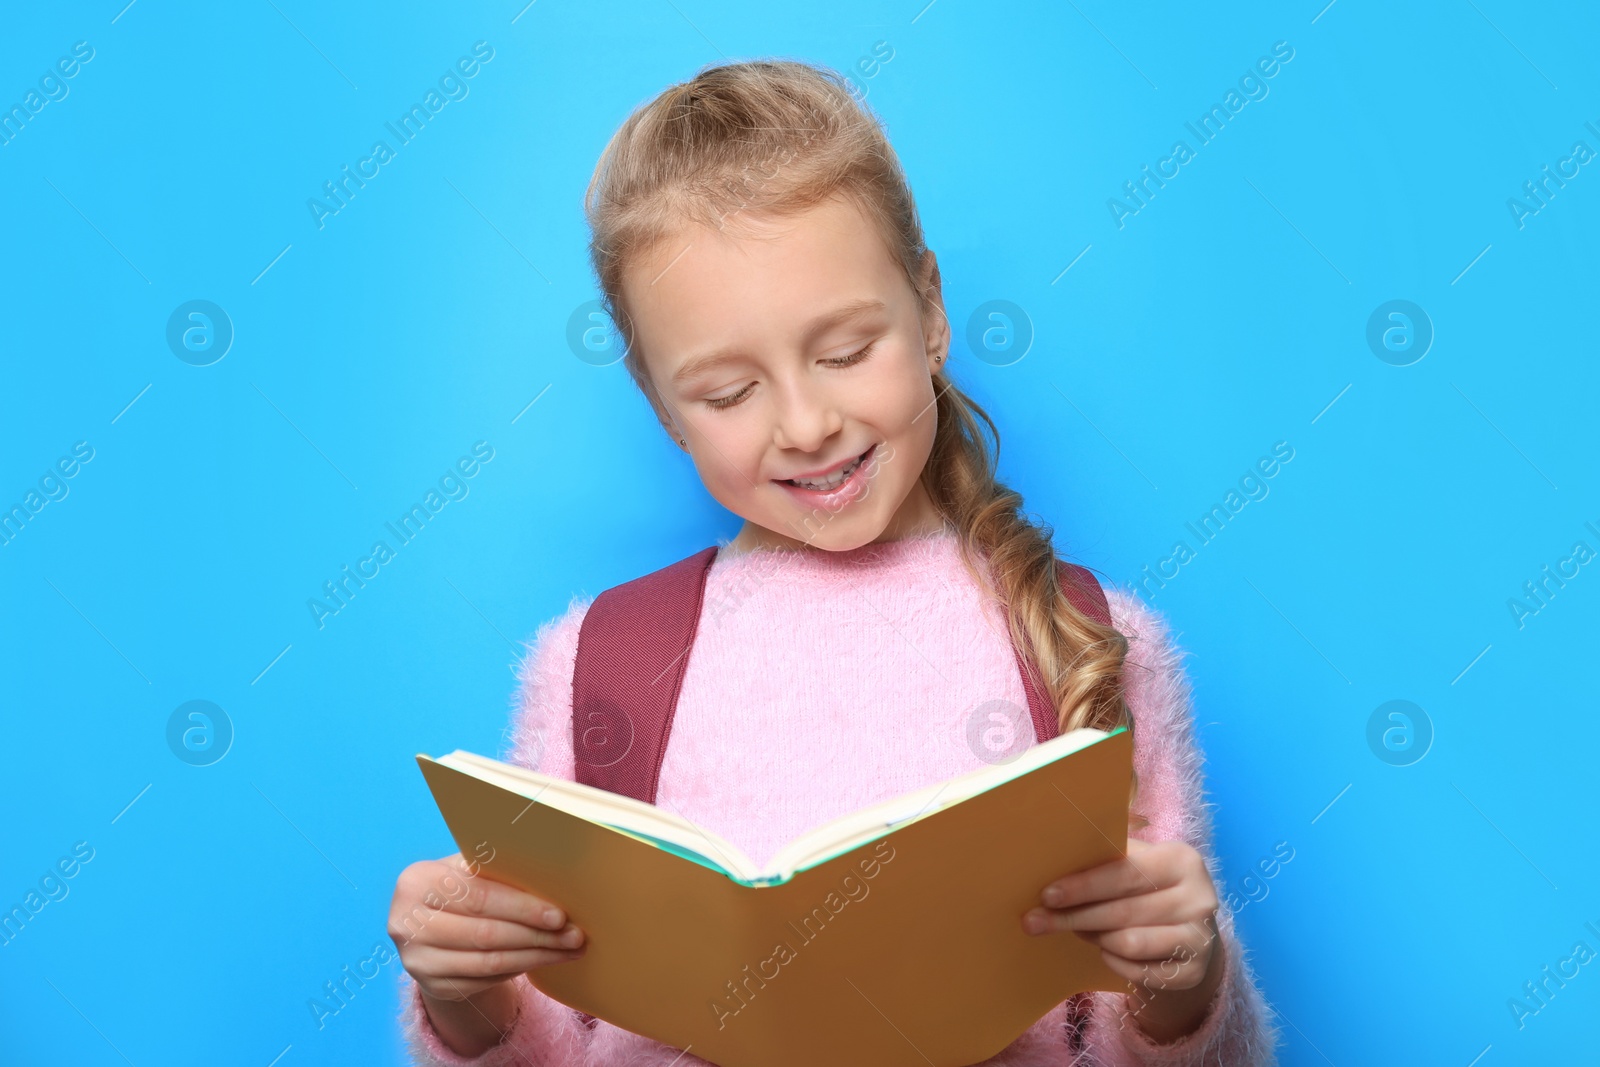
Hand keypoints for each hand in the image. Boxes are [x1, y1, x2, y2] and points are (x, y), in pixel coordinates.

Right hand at [388, 851, 586, 1055]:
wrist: (430, 922)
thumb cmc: (460, 885)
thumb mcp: (467, 869)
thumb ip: (496, 868)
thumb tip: (552, 872)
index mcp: (417, 882)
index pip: (479, 897)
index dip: (522, 908)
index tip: (559, 914)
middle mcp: (407, 924)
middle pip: (485, 933)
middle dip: (536, 935)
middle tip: (574, 935)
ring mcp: (418, 960)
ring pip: (489, 962)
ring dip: (535, 956)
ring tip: (569, 949)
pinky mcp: (433, 986)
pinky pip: (485, 979)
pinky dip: (520, 969)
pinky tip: (545, 959)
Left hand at [1021, 837, 1223, 1041]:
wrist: (1190, 930)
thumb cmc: (1150, 888)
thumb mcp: (1138, 863)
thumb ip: (1107, 858)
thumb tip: (1054, 857)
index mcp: (1181, 860)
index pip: (1125, 873)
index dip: (1083, 886)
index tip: (1047, 895)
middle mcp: (1199, 898)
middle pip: (1122, 911)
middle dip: (1074, 917)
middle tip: (1036, 921)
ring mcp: (1200, 937)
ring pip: (1128, 943)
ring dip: (1095, 937)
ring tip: (1078, 929)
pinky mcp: (1193, 971)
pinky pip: (1138, 971)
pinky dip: (1113, 960)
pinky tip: (1105, 950)